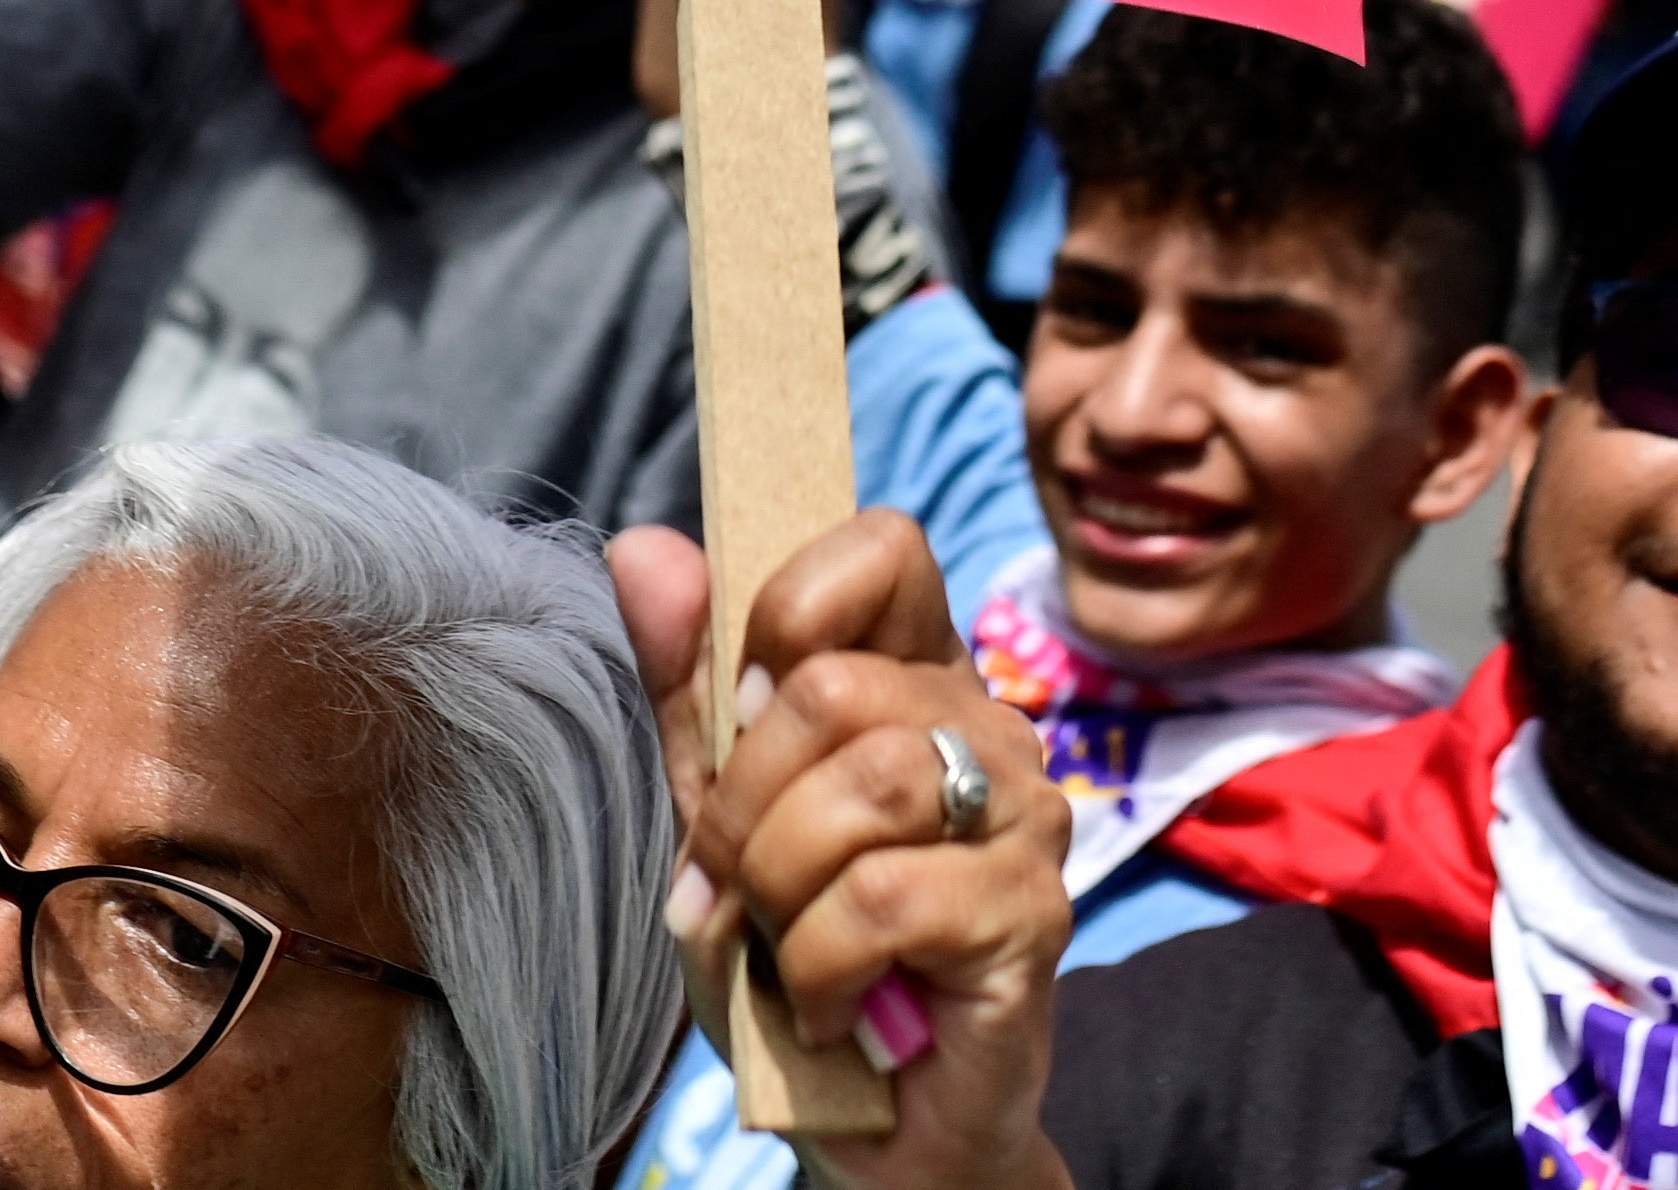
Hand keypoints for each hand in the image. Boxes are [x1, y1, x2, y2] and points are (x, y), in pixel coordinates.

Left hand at [615, 511, 1073, 1189]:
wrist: (876, 1134)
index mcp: (919, 678)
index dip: (791, 612)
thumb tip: (644, 546)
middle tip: (734, 886)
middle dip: (741, 802)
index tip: (744, 715)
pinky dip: (816, 966)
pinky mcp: (1033, 914)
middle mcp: (990, 727)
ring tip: (780, 949)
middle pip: (834, 685)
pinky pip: (884, 899)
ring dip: (775, 886)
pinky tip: (828, 1008)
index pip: (884, 547)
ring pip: (864, 784)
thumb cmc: (803, 965)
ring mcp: (1026, 816)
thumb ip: (691, 692)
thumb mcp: (721, 824)